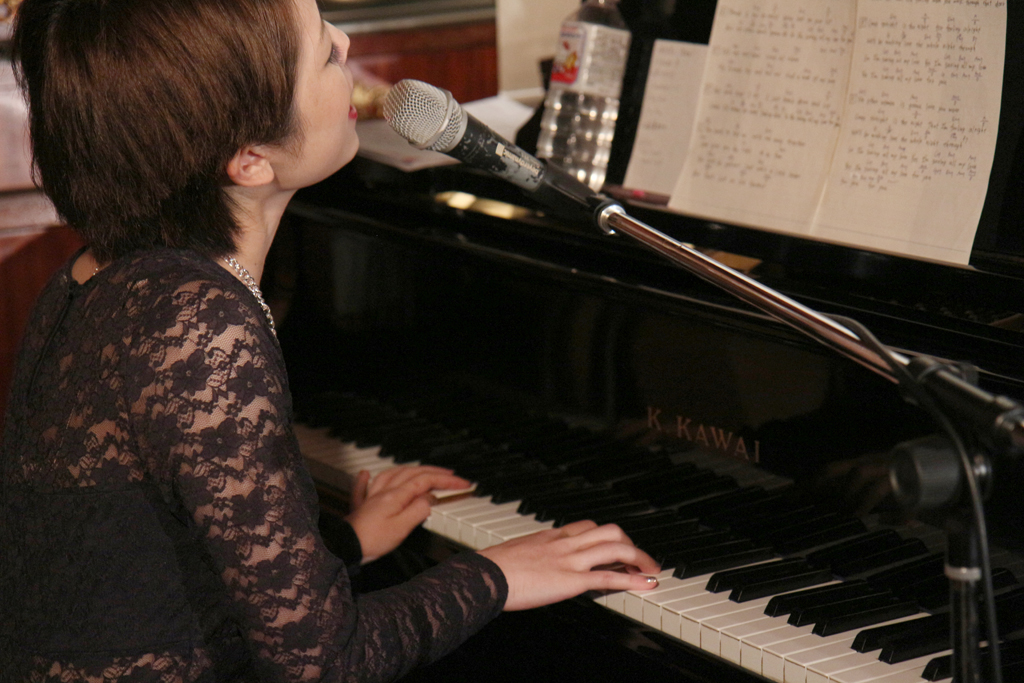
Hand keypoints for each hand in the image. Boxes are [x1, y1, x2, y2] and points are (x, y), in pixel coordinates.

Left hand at [345, 465, 470, 562]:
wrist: (344, 548)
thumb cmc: (371, 540)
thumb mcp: (402, 528)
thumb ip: (418, 510)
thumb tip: (429, 499)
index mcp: (396, 495)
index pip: (426, 481)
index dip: (446, 480)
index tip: (463, 483)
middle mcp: (384, 491)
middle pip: (412, 473)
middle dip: (434, 471)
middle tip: (451, 474)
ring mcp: (371, 497)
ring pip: (392, 474)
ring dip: (410, 469)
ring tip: (422, 470)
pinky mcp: (361, 507)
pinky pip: (362, 487)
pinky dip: (366, 478)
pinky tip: (365, 473)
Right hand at [478, 520, 660, 610]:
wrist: (483, 576)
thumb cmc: (491, 569)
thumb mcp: (516, 553)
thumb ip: (532, 555)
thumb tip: (532, 564)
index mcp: (550, 536)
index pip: (588, 527)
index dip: (607, 536)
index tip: (616, 547)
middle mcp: (564, 543)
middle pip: (609, 531)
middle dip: (630, 543)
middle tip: (640, 559)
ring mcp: (569, 560)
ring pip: (615, 548)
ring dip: (639, 558)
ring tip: (652, 569)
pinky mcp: (570, 581)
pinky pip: (608, 577)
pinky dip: (633, 580)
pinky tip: (647, 584)